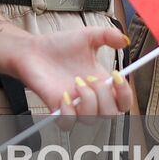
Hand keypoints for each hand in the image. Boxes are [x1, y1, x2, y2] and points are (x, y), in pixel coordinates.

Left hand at [1, 25, 132, 121]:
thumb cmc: (58, 45)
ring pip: (92, 120)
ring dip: (88, 102)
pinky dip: (68, 113)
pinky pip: (68, 124)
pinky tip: (63, 96)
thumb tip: (124, 41)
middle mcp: (90, 97)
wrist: (32, 49)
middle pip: (112, 115)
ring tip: (76, 82)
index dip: (126, 95)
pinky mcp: (56, 109)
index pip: (123, 102)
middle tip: (90, 77)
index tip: (116, 76)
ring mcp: (74, 105)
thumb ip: (107, 35)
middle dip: (105, 96)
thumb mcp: (87, 36)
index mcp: (101, 83)